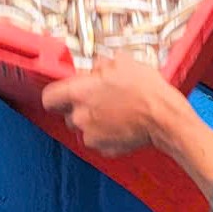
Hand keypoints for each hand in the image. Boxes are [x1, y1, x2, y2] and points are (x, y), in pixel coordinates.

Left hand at [41, 56, 182, 156]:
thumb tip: (95, 69)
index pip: (48, 98)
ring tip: (116, 112)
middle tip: (100, 100)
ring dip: (94, 121)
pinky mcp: (104, 149)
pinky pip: (99, 141)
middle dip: (80, 107)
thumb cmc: (145, 89)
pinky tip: (123, 124)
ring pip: (84, 128)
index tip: (64, 93)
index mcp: (79, 93)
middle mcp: (80, 117)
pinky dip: (107, 134)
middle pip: (68, 114)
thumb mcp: (122, 62)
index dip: (56, 95)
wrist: (164, 117)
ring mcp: (91, 136)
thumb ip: (100, 65)